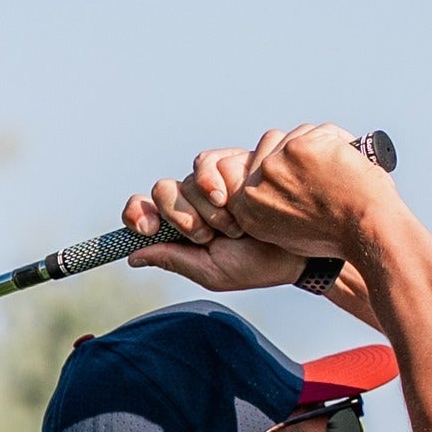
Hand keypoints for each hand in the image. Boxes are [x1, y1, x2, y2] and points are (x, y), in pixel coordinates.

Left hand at [123, 147, 303, 291]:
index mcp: (179, 225)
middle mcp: (192, 198)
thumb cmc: (256, 265)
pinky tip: (241, 198)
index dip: (137, 213)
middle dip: (183, 217)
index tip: (145, 227)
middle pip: (163, 190)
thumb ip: (173, 259)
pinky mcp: (233, 160)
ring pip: (188, 178)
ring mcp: (212, 178)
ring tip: (237, 225)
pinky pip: (211, 162)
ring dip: (210, 208)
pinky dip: (222, 182)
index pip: (143, 209)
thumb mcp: (210, 271)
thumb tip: (132, 255)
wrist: (299, 249)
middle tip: (209, 236)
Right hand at [227, 124, 388, 259]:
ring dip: (318, 145)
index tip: (302, 172)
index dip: (281, 164)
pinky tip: (349, 163)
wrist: (366, 230)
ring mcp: (276, 165)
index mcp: (249, 211)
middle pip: (271, 143)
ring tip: (338, 174)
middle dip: (296, 151)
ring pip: (297, 134)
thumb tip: (274, 182)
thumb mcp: (292, 233)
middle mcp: (256, 187)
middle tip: (323, 173)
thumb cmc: (338, 236)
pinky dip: (338, 140)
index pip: (255, 167)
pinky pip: (320, 131)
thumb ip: (274, 208)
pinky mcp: (299, 148)